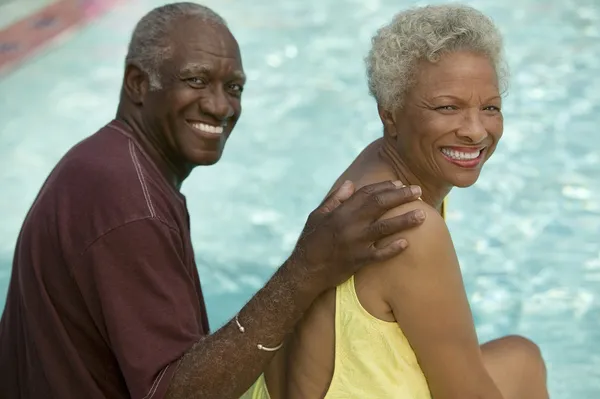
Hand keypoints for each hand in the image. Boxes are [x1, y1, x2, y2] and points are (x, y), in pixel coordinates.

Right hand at [289, 180, 425, 290]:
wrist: (305, 270)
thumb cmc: (311, 240)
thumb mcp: (317, 215)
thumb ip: (335, 199)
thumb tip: (351, 183)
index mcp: (341, 211)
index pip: (367, 193)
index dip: (385, 187)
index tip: (399, 184)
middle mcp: (350, 224)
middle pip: (380, 205)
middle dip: (401, 196)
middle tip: (418, 191)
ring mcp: (355, 243)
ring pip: (385, 228)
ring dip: (405, 220)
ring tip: (423, 215)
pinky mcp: (359, 261)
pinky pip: (380, 254)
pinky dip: (393, 248)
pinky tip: (407, 243)